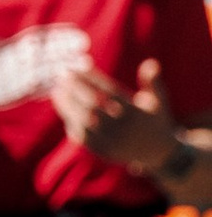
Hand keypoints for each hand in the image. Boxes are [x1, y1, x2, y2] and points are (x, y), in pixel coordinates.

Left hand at [54, 54, 180, 177]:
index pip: (108, 93)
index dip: (91, 79)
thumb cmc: (155, 120)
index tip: (77, 67)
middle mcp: (122, 129)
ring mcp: (112, 142)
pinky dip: (71, 123)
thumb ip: (153, 82)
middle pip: (92, 107)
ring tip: (57, 91)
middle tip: (63, 76)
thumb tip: (151, 62)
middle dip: (75, 90)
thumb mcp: (159, 101)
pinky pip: (83, 138)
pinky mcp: (103, 153)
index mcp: (135, 114)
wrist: (157, 154)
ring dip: (67, 106)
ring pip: (83, 123)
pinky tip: (64, 109)